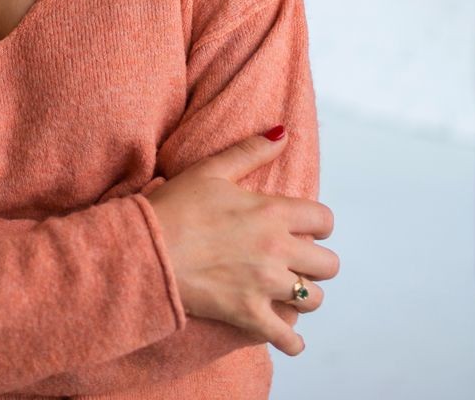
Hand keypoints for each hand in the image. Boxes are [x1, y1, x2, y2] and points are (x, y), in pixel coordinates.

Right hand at [146, 130, 338, 356]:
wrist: (146, 249)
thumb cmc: (174, 207)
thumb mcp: (212, 171)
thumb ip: (251, 151)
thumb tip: (283, 132)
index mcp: (272, 212)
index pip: (324, 220)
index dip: (317, 224)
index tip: (306, 228)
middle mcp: (276, 249)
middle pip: (328, 264)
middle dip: (316, 262)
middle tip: (298, 261)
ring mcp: (264, 285)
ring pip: (312, 299)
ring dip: (304, 296)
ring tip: (288, 292)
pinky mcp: (248, 314)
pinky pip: (287, 338)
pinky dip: (292, 342)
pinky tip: (289, 339)